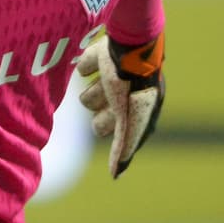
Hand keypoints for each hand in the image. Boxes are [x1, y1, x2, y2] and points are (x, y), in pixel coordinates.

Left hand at [77, 31, 164, 177]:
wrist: (130, 47)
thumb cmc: (133, 89)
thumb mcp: (130, 124)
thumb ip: (123, 148)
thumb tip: (115, 175)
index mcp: (139, 109)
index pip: (119, 131)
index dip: (108, 126)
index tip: (108, 122)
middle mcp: (127, 94)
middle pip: (101, 115)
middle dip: (100, 109)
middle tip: (109, 100)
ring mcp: (114, 75)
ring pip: (89, 93)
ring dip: (93, 90)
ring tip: (104, 83)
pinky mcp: (102, 55)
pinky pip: (84, 66)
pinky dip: (88, 64)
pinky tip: (97, 63)